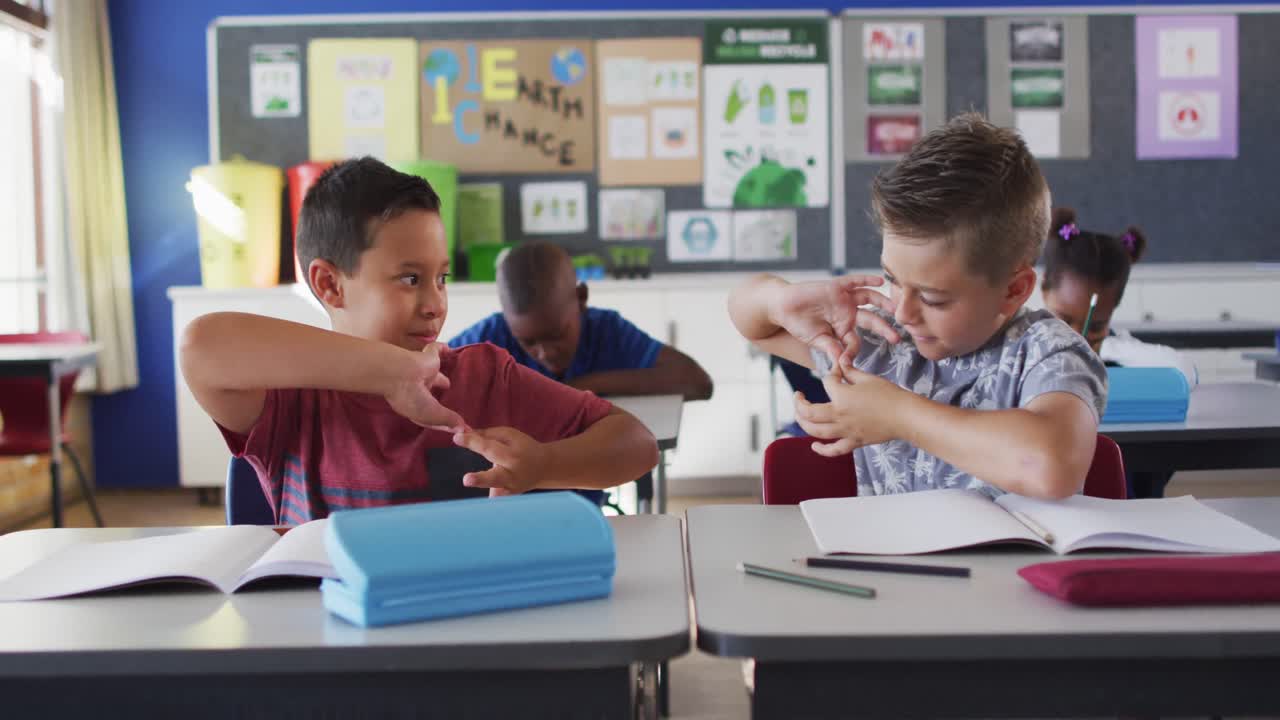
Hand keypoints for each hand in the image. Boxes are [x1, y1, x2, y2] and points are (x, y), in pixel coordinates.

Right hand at [385, 343, 467, 432]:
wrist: (398, 374)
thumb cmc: (410, 399)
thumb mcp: (431, 415)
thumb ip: (447, 419)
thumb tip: (464, 428)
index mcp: (418, 403)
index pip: (435, 412)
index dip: (445, 418)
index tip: (459, 424)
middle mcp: (420, 387)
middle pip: (433, 391)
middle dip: (439, 394)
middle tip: (452, 396)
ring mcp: (424, 372)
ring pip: (435, 372)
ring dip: (440, 375)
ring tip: (452, 377)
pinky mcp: (428, 357)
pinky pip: (436, 350)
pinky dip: (442, 348)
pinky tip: (448, 348)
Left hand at [453, 426, 551, 495]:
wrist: (543, 467)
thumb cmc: (522, 447)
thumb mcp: (509, 435)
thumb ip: (487, 435)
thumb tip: (464, 434)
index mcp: (512, 456)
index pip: (488, 448)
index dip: (472, 442)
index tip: (456, 438)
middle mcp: (512, 475)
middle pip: (495, 478)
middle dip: (481, 479)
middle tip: (466, 480)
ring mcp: (511, 489)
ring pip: (497, 496)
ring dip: (484, 496)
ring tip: (473, 492)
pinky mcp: (508, 498)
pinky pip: (498, 501)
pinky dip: (491, 504)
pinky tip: (483, 511)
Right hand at [768, 275, 899, 368]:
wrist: (782, 306)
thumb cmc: (798, 324)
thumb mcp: (817, 340)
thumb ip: (831, 349)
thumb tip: (842, 364)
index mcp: (843, 328)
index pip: (856, 340)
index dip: (854, 351)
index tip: (849, 361)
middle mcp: (848, 313)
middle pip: (872, 320)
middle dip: (885, 329)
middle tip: (897, 338)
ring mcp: (844, 299)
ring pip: (870, 298)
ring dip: (883, 303)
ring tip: (894, 308)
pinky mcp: (837, 286)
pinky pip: (856, 281)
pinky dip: (867, 280)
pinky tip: (880, 281)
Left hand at [794, 366, 908, 455]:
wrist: (905, 416)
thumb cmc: (889, 395)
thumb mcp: (867, 378)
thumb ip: (849, 371)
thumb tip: (840, 360)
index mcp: (841, 397)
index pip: (827, 382)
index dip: (832, 373)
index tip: (839, 370)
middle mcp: (839, 416)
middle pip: (808, 412)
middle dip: (799, 403)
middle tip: (798, 396)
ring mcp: (845, 431)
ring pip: (815, 431)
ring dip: (803, 424)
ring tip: (800, 416)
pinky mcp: (854, 442)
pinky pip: (834, 450)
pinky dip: (822, 450)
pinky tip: (814, 446)